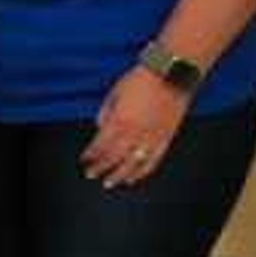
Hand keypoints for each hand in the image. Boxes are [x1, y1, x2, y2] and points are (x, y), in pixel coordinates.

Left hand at [82, 68, 192, 188]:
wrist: (171, 73)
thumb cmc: (141, 79)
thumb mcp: (115, 93)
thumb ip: (105, 112)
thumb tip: (100, 127)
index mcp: (119, 120)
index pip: (101, 145)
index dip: (91, 155)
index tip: (84, 161)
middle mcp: (135, 132)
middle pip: (114, 157)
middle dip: (101, 168)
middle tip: (91, 175)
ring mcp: (152, 136)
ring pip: (133, 163)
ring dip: (120, 175)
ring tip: (110, 183)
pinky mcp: (167, 137)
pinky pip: (154, 160)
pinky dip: (143, 171)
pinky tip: (134, 178)